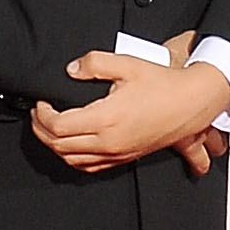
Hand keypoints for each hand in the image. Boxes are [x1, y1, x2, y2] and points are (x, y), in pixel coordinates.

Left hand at [30, 47, 229, 173]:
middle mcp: (109, 141)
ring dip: (54, 146)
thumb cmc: (163, 84)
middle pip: (59, 146)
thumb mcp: (127, 64)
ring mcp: (117, 153)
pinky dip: (72, 157)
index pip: (58, 126)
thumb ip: (94, 63)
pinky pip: (89, 166)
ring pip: (72, 160)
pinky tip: (71, 144)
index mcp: (106, 119)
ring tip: (49, 127)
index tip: (41, 103)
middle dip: (41, 130)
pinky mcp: (124, 157)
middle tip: (39, 114)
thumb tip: (72, 70)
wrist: (191, 103)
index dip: (42, 115)